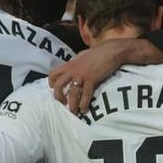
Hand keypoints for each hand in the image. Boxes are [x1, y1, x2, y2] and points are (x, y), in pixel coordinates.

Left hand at [48, 38, 162, 113]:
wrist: (110, 50)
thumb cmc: (97, 52)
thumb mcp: (81, 56)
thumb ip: (74, 63)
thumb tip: (71, 67)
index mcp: (69, 64)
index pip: (53, 73)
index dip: (51, 83)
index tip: (54, 89)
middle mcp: (73, 70)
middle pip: (58, 85)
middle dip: (59, 97)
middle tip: (63, 103)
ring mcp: (82, 75)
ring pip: (73, 93)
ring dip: (72, 105)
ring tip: (74, 111)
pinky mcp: (92, 79)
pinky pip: (86, 94)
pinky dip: (84, 103)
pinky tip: (84, 109)